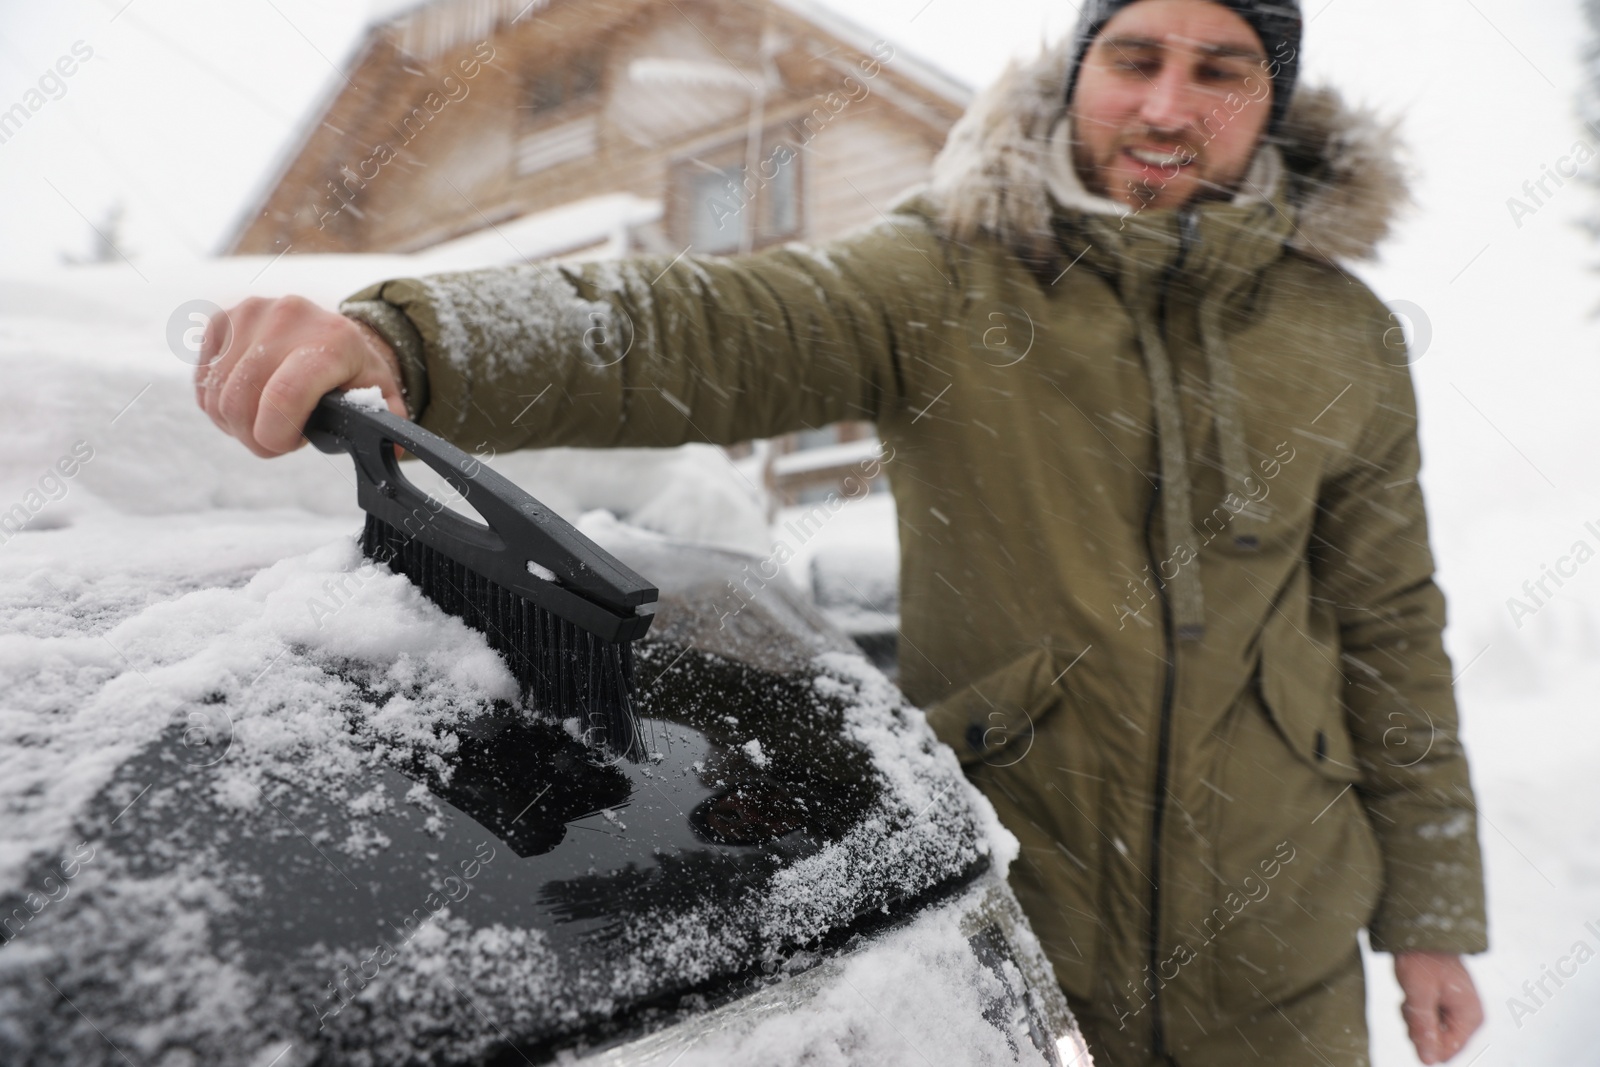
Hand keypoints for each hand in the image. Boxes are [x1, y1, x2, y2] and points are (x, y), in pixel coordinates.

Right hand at [195, 295, 406, 456]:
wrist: (331, 332)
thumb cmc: (353, 375)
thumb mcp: (379, 398)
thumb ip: (385, 427)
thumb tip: (391, 451)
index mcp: (332, 340)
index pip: (283, 396)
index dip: (274, 437)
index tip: (286, 445)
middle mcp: (288, 317)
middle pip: (241, 403)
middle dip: (256, 437)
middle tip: (279, 437)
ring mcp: (249, 313)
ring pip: (217, 397)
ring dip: (237, 423)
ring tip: (268, 417)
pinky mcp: (221, 320)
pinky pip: (203, 384)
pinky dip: (219, 405)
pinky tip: (248, 400)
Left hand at [1395, 952, 1482, 1063]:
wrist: (1421, 933)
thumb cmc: (1421, 959)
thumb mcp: (1418, 993)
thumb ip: (1423, 1028)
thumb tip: (1427, 1062)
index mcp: (1470, 1017)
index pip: (1447, 1051)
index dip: (1424, 1040)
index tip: (1413, 1015)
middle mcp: (1469, 1019)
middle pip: (1438, 1044)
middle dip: (1418, 1027)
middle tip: (1411, 1002)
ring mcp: (1459, 1014)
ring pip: (1431, 1034)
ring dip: (1415, 1019)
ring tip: (1413, 994)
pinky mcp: (1447, 1008)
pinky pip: (1429, 1023)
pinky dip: (1416, 1012)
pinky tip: (1414, 994)